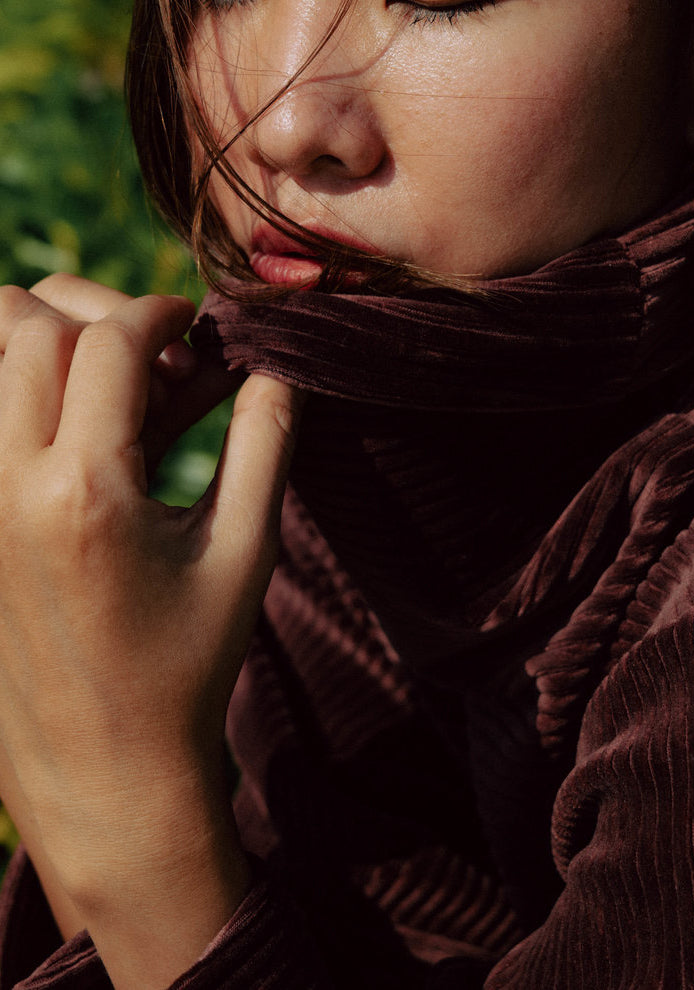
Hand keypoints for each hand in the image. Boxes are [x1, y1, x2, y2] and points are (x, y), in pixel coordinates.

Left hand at [0, 279, 301, 986]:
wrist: (104, 766)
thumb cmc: (185, 664)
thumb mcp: (243, 552)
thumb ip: (266, 441)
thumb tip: (281, 361)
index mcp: (84, 492)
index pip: (108, 341)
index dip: (162, 312)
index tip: (201, 331)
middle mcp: (9, 484)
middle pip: (25, 326)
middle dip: (100, 314)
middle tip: (158, 358)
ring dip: (47, 343)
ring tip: (111, 383)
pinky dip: (23, 390)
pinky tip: (84, 428)